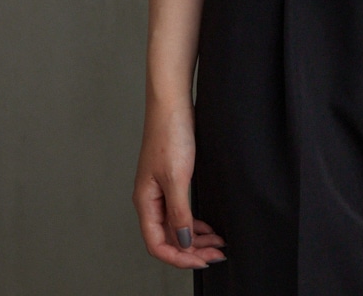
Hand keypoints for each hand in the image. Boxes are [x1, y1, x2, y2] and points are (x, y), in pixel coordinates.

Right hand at [132, 101, 225, 269]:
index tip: (203, 261)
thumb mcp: (177, 177)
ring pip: (176, 225)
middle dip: (192, 250)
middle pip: (168, 238)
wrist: (172, 102)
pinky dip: (195, 222)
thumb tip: (184, 243)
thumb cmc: (169, 134)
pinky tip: (208, 225)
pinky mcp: (171, 178)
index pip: (157, 244)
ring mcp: (160, 189)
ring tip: (217, 243)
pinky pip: (181, 211)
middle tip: (216, 254)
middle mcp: (151, 199)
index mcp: (145, 202)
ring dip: (196, 238)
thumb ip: (179, 213)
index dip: (179, 257)